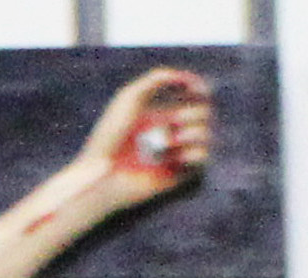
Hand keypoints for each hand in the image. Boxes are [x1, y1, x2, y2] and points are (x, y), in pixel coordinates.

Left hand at [80, 67, 212, 204]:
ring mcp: (174, 152)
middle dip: (192, 113)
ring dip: (194, 131)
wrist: (101, 172)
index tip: (196, 88)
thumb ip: (156, 78)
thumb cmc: (108, 135)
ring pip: (206, 134)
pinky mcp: (177, 173)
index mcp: (159, 113)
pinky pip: (203, 158)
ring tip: (173, 139)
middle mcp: (169, 131)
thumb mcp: (129, 97)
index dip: (199, 88)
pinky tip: (178, 154)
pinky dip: (196, 152)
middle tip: (174, 120)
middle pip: (203, 113)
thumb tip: (186, 76)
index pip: (192, 96)